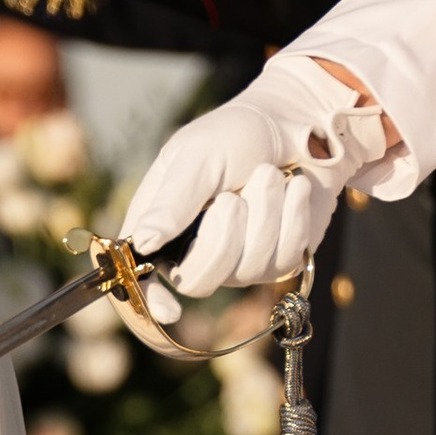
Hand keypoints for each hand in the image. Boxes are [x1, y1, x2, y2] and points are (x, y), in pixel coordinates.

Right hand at [124, 49, 400, 292]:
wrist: (298, 125)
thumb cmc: (237, 133)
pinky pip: (283, 259)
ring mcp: (236, 260)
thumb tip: (144, 243)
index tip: (169, 310)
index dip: (146, 300)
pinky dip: (291, 216)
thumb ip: (172, 200)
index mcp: (157, 224)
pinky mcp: (277, 260)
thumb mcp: (198, 156)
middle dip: (223, 238)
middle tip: (234, 196)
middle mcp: (191, 249)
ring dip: (264, 214)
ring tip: (269, 174)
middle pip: (196, 282)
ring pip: (244, 270)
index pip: (137, 275)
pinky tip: (294, 188)